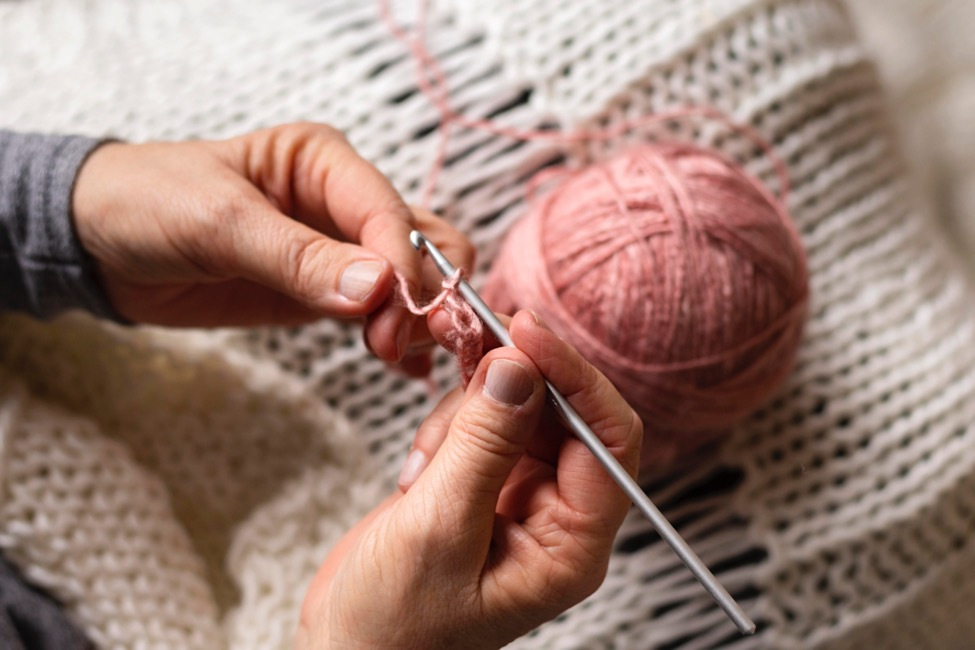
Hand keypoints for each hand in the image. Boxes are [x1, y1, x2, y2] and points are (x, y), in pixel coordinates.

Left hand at [71, 123, 473, 367]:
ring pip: (410, 278)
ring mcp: (336, 247)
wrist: (97, 242)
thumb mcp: (218, 224)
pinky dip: (400, 336)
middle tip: (400, 343)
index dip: (403, 266)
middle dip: (423, 293)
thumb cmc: (148, 204)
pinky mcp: (323, 289)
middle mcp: (340, 200)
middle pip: (419, 243)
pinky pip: (379, 310)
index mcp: (322, 161)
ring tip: (402, 357)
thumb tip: (375, 289)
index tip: (399, 318)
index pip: (387, 212)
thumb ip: (297, 258)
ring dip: (419, 317)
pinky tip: (404, 364)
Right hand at [297, 310, 642, 648]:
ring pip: (515, 406)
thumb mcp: (437, 530)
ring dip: (466, 414)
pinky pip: (479, 420)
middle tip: (467, 344)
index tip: (525, 333)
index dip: (574, 377)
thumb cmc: (393, 625)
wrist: (344, 647)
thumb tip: (520, 368)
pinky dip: (447, 425)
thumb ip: (483, 445)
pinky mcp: (480, 478)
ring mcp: (516, 493)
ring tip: (424, 467)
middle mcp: (555, 514)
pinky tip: (416, 472)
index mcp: (573, 544)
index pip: (607, 438)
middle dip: (512, 382)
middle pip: (562, 411)